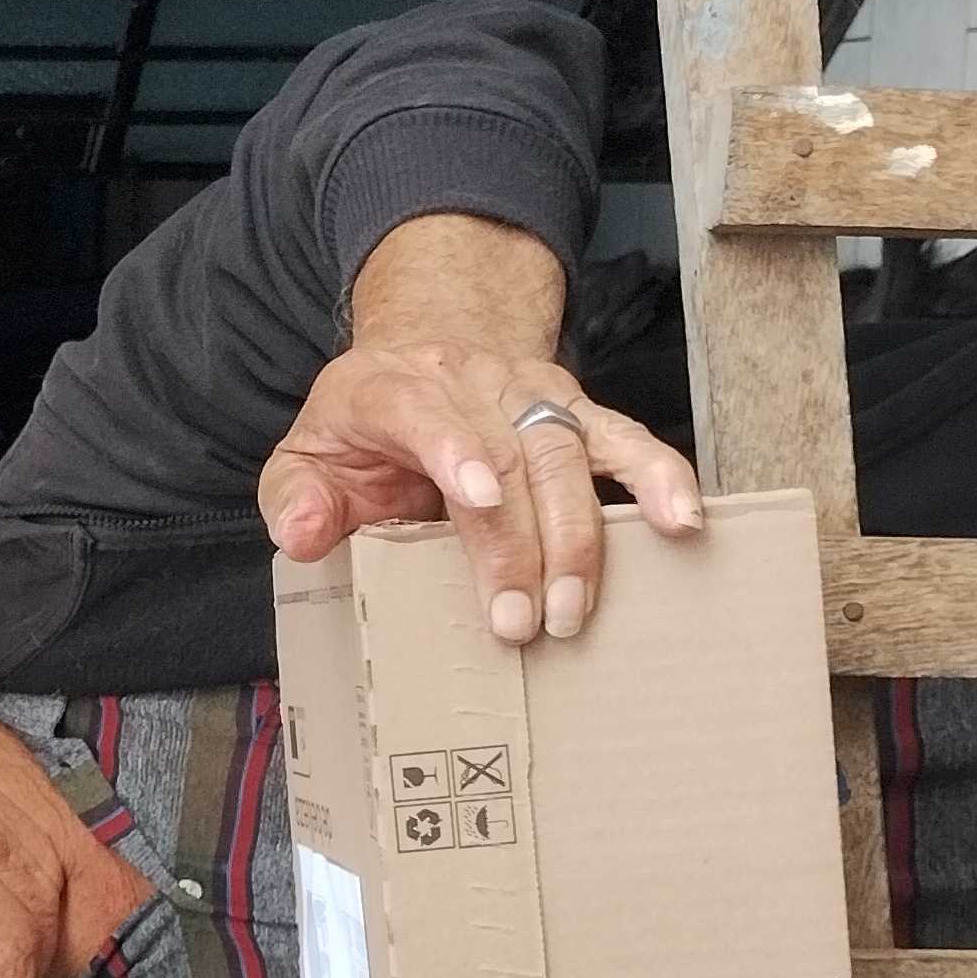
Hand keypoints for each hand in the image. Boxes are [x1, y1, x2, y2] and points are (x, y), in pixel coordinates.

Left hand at [259, 339, 703, 644]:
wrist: (424, 356)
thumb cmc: (363, 429)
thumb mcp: (306, 456)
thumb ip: (295, 498)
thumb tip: (303, 534)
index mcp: (392, 389)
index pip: (423, 412)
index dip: (455, 451)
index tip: (478, 501)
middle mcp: (469, 383)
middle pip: (507, 452)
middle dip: (518, 542)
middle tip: (519, 622)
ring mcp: (531, 395)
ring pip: (568, 452)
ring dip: (578, 536)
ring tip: (576, 607)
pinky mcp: (577, 415)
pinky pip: (628, 440)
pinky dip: (660, 478)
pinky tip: (681, 522)